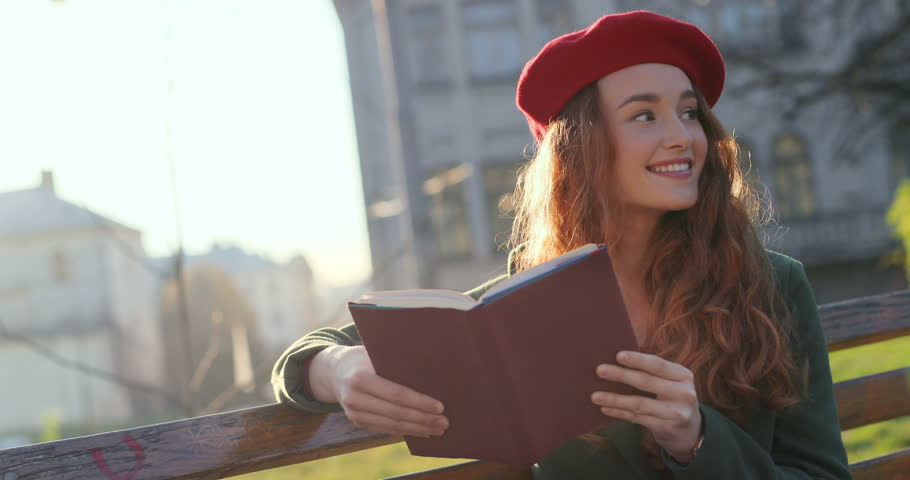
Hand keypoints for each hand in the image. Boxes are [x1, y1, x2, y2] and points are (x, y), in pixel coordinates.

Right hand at [312, 346, 448, 437]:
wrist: (334, 370)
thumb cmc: (364, 356)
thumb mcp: (375, 352)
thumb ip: (396, 360)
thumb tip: (431, 368)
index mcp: (361, 377)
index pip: (396, 394)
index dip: (419, 402)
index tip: (440, 407)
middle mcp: (354, 397)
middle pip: (396, 413)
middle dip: (423, 419)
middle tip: (444, 422)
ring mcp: (354, 413)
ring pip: (392, 425)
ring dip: (418, 429)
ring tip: (438, 429)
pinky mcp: (357, 422)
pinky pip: (385, 429)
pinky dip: (406, 431)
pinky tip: (422, 431)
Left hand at [591, 351, 701, 461]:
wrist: (691, 432)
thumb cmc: (672, 398)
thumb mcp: (671, 383)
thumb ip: (651, 373)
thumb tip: (616, 361)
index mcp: (683, 375)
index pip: (658, 365)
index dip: (638, 360)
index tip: (618, 355)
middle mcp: (683, 393)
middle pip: (646, 382)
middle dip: (620, 375)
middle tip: (599, 370)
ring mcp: (676, 412)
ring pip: (639, 403)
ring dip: (614, 399)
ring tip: (595, 396)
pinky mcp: (666, 428)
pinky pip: (637, 418)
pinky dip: (619, 413)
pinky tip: (605, 409)